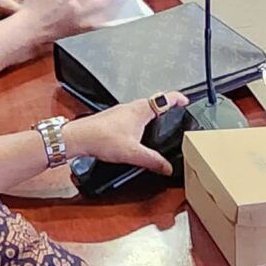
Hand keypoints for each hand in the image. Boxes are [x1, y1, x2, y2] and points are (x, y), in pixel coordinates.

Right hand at [9, 0, 116, 47]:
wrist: (31, 29)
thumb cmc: (33, 8)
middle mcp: (76, 4)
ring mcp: (78, 17)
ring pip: (98, 9)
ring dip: (106, 4)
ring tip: (112, 0)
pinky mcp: (77, 29)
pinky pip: (94, 26)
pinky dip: (102, 22)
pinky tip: (106, 21)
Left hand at [63, 91, 189, 174]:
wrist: (79, 138)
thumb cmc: (101, 138)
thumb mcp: (133, 153)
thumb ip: (152, 161)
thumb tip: (167, 167)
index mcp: (141, 110)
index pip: (165, 98)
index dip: (178, 99)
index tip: (186, 101)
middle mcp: (131, 107)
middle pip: (154, 102)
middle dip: (166, 107)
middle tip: (175, 114)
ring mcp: (121, 111)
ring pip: (142, 108)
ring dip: (152, 114)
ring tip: (158, 124)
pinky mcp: (113, 118)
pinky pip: (132, 116)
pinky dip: (139, 121)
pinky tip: (137, 134)